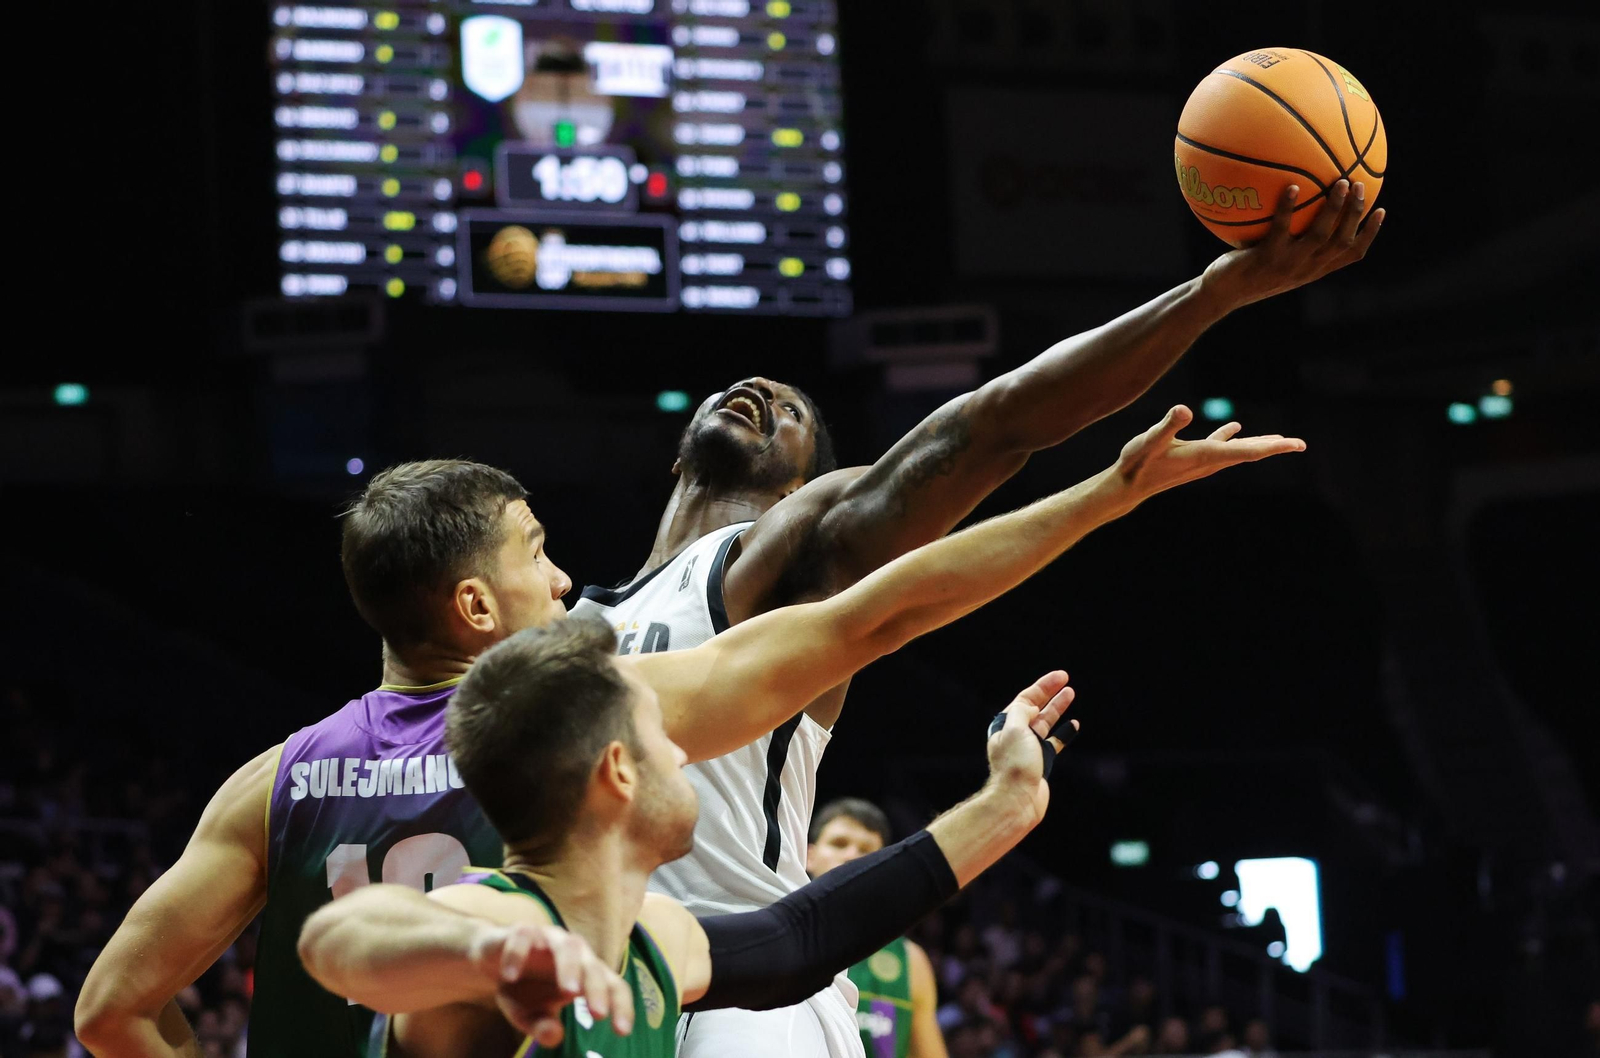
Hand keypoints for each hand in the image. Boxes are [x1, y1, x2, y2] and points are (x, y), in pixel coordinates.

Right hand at [468, 921, 634, 1045]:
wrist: (491, 960)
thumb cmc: (522, 988)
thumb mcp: (529, 1014)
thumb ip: (542, 1025)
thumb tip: (555, 1037)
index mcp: (585, 973)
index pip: (612, 986)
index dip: (621, 1006)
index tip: (622, 1031)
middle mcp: (574, 952)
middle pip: (592, 966)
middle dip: (597, 989)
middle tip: (599, 1015)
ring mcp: (550, 938)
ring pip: (567, 946)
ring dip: (570, 967)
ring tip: (569, 992)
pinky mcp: (522, 930)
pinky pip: (524, 937)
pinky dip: (518, 954)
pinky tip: (510, 975)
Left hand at [986, 670, 1077, 822]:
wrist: (1017, 800)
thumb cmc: (1014, 765)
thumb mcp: (1014, 730)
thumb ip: (1021, 712)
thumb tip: (1030, 705)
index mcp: (1006, 725)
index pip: (1026, 699)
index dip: (1043, 686)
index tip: (1061, 676)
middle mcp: (1016, 735)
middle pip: (1035, 708)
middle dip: (1050, 693)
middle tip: (1066, 681)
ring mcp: (1029, 748)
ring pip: (1046, 723)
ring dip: (1058, 708)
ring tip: (1070, 694)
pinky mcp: (1040, 762)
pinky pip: (1054, 742)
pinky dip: (1064, 733)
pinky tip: (1074, 725)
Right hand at [1114, 405, 1302, 499]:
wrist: (1127, 486)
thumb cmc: (1137, 462)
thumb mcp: (1150, 439)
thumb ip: (1168, 424)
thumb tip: (1184, 409)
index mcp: (1205, 454)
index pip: (1248, 451)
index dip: (1274, 447)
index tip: (1296, 445)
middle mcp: (1209, 461)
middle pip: (1249, 453)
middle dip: (1275, 447)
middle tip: (1300, 444)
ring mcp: (1202, 461)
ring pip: (1238, 451)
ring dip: (1259, 444)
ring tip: (1280, 440)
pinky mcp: (1193, 458)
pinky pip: (1220, 446)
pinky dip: (1232, 438)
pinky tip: (1236, 427)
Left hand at [1200, 179, 1384, 310]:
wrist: (1220, 294)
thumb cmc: (1246, 272)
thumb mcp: (1276, 259)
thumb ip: (1293, 240)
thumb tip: (1301, 205)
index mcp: (1313, 270)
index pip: (1352, 255)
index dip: (1370, 234)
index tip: (1381, 210)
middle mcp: (1305, 270)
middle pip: (1342, 242)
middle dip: (1356, 214)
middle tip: (1360, 186)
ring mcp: (1286, 265)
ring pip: (1320, 236)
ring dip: (1333, 208)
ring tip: (1340, 182)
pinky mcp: (1265, 259)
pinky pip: (1280, 229)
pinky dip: (1288, 208)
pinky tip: (1292, 187)